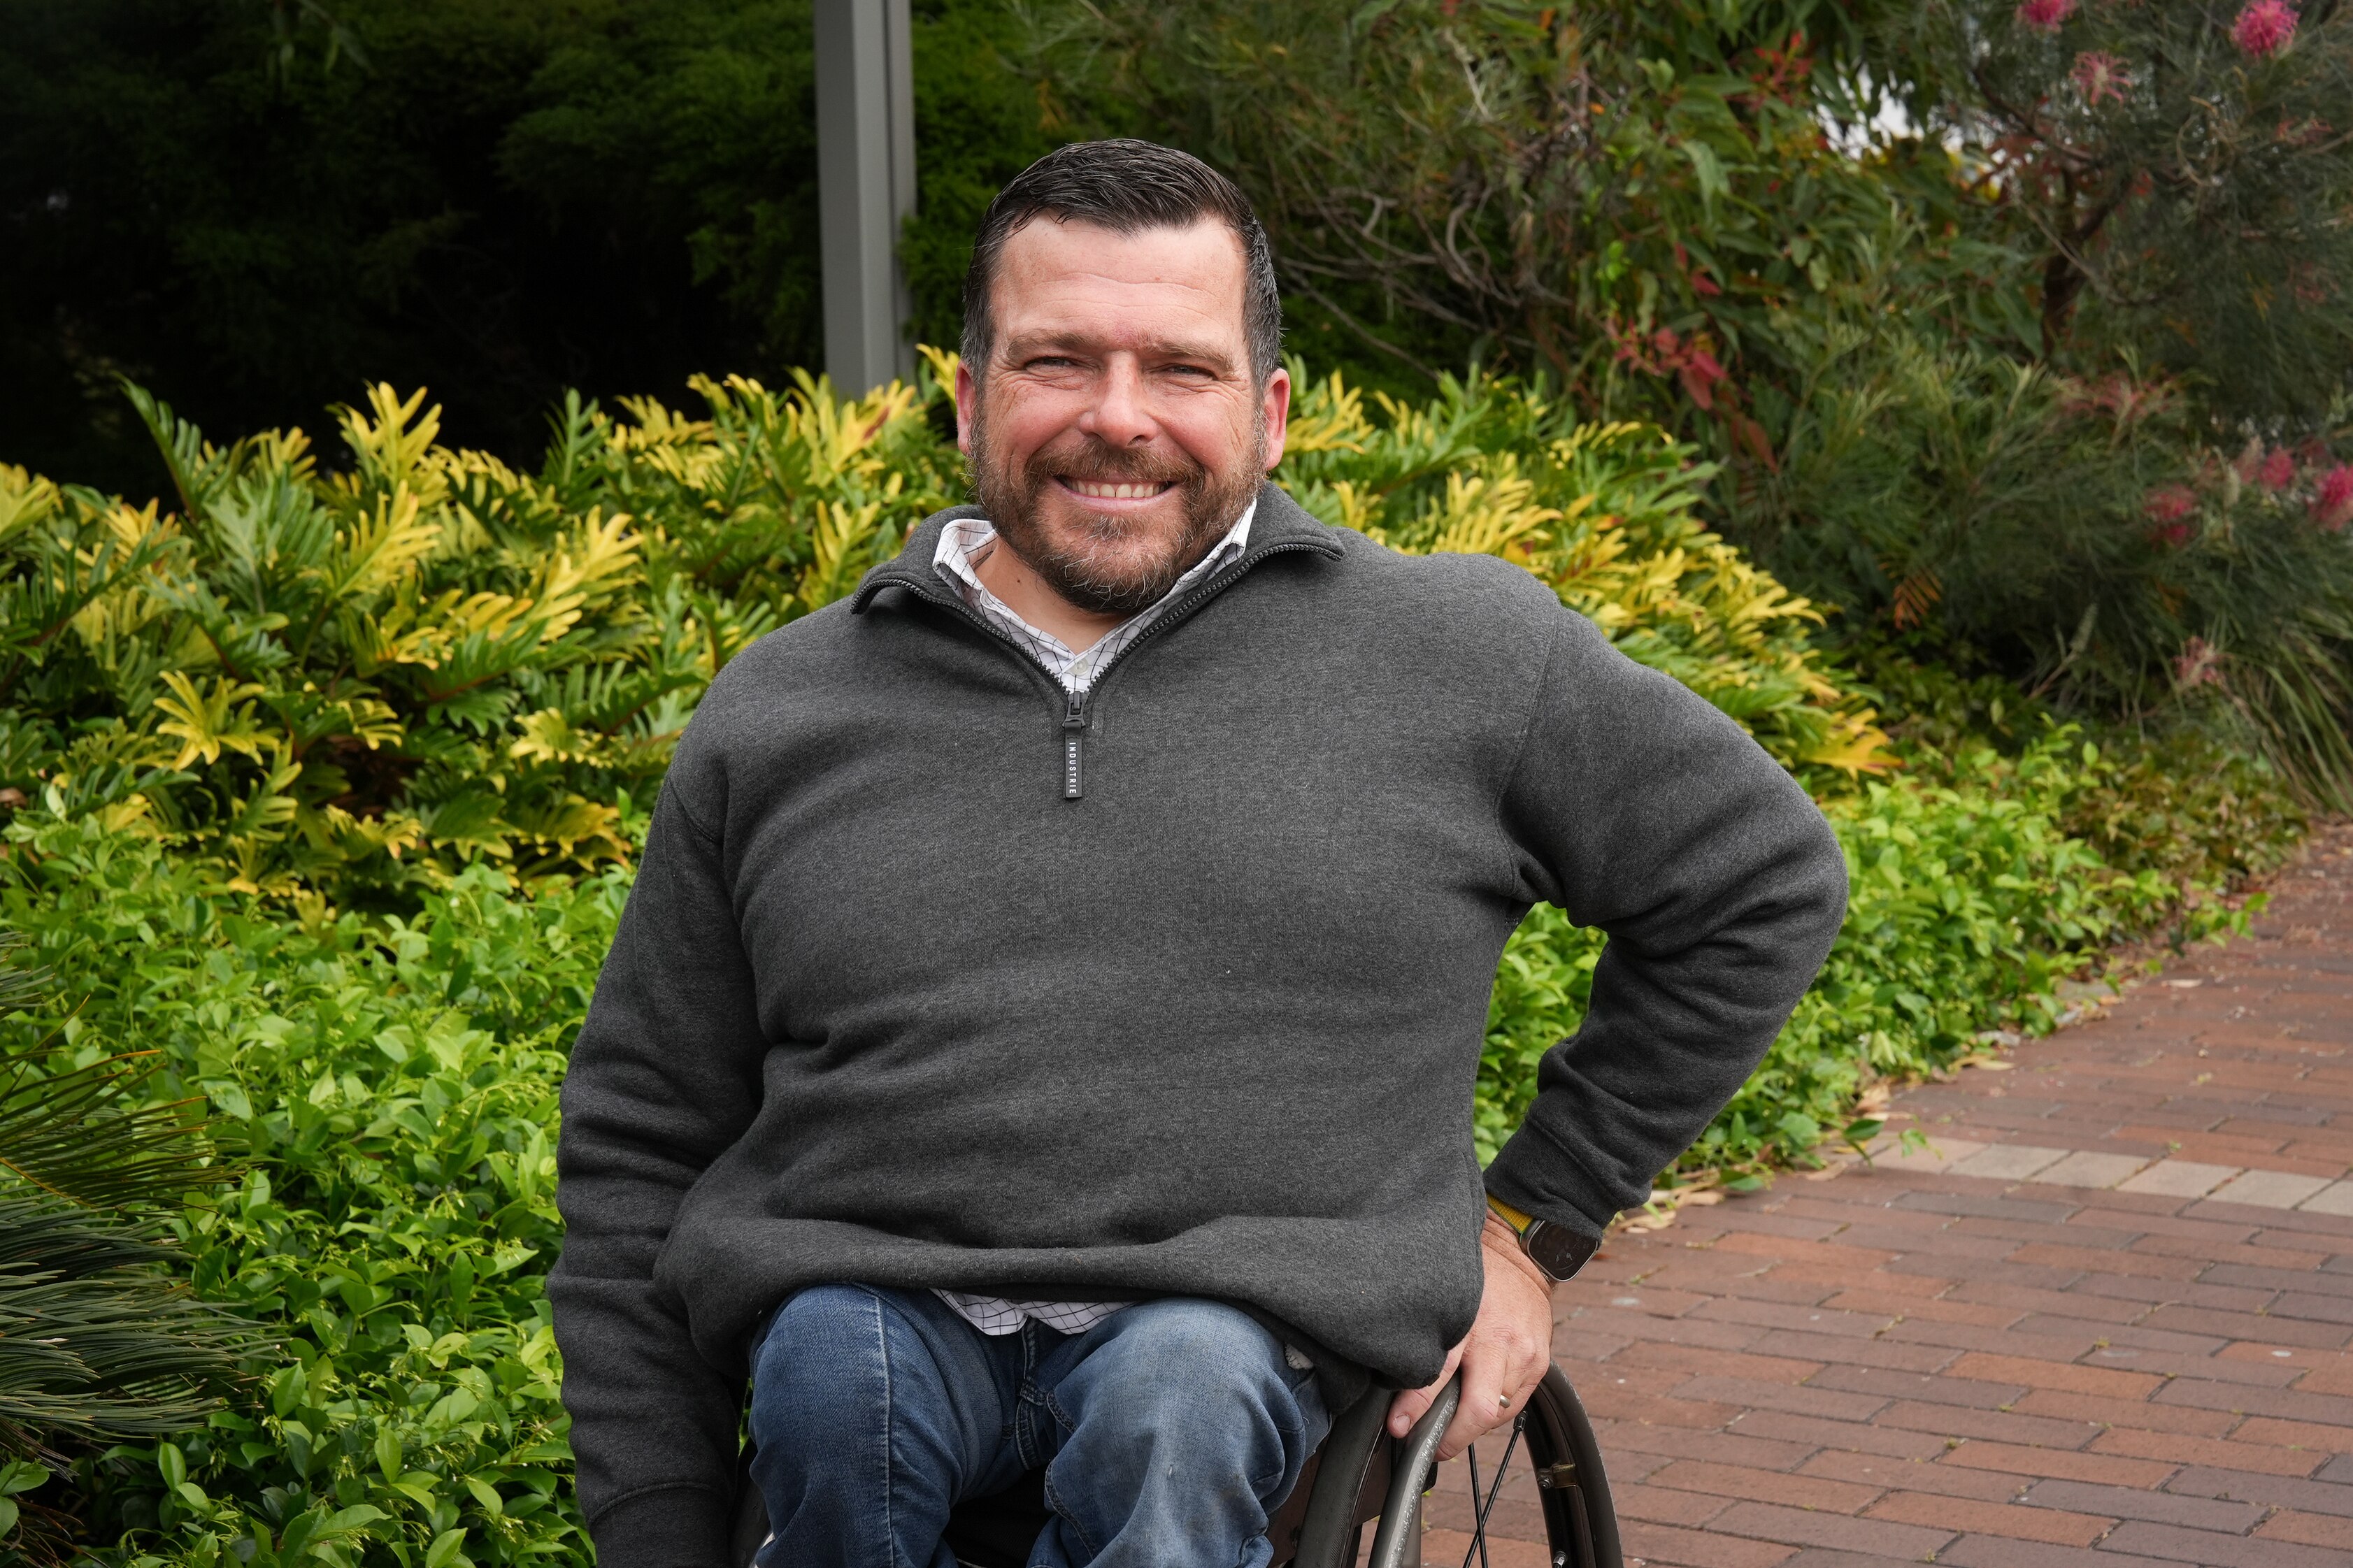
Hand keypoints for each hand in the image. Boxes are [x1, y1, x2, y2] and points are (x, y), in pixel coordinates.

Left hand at [1387, 1211, 1555, 1459]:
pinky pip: (1515, 1405)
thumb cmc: (1472, 1273)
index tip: (1399, 1426)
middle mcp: (1499, 1338)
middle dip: (1453, 1437)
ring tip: (1451, 1424)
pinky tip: (1477, 1406)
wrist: (1518, 1253)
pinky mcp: (1539, 1363)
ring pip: (1498, 1413)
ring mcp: (1524, 1353)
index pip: (1439, 1372)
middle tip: (1431, 1446)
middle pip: (1479, 1408)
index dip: (1417, 1405)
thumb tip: (1390, 1372)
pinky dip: (1494, 1412)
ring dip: (1473, 1426)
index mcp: (1468, 1317)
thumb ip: (1424, 1330)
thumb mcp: (1440, 1292)